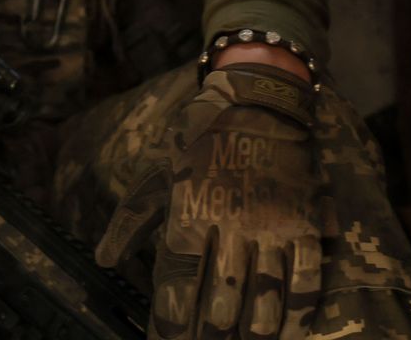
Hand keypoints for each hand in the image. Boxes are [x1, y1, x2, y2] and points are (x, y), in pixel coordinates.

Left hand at [96, 66, 323, 338]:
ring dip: (253, 330)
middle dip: (210, 334)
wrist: (258, 95)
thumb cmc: (200, 134)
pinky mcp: (306, 221)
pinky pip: (306, 277)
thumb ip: (131, 219)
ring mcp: (272, 224)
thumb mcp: (157, 169)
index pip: (176, 283)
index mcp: (188, 210)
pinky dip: (298, 312)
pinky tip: (288, 333)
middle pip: (219, 298)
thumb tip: (104, 261)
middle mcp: (230, 223)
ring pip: (264, 295)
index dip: (170, 322)